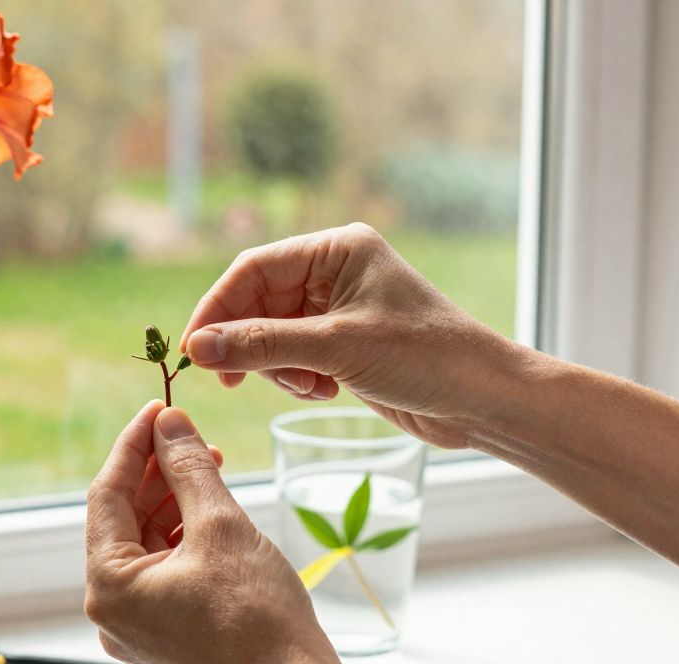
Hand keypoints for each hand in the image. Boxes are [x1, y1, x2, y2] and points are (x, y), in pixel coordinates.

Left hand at [85, 402, 389, 663]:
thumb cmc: (258, 619)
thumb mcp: (219, 524)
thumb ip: (188, 467)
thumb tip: (169, 423)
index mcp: (108, 585)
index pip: (106, 494)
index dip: (134, 445)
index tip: (158, 409)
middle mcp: (111, 610)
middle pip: (123, 519)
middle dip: (157, 472)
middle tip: (188, 433)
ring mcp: (137, 626)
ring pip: (145, 544)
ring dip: (173, 502)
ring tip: (209, 466)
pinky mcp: (165, 634)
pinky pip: (162, 571)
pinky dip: (183, 537)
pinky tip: (211, 511)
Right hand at [180, 223, 532, 447]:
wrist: (484, 399)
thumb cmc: (425, 358)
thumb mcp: (336, 348)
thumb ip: (261, 345)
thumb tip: (196, 348)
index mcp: (337, 249)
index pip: (252, 269)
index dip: (216, 309)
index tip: (194, 351)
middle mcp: (335, 271)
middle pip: (256, 303)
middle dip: (249, 344)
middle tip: (235, 382)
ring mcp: (339, 307)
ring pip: (271, 334)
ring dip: (277, 367)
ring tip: (310, 386)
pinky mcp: (344, 342)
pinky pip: (293, 355)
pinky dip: (296, 377)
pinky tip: (325, 390)